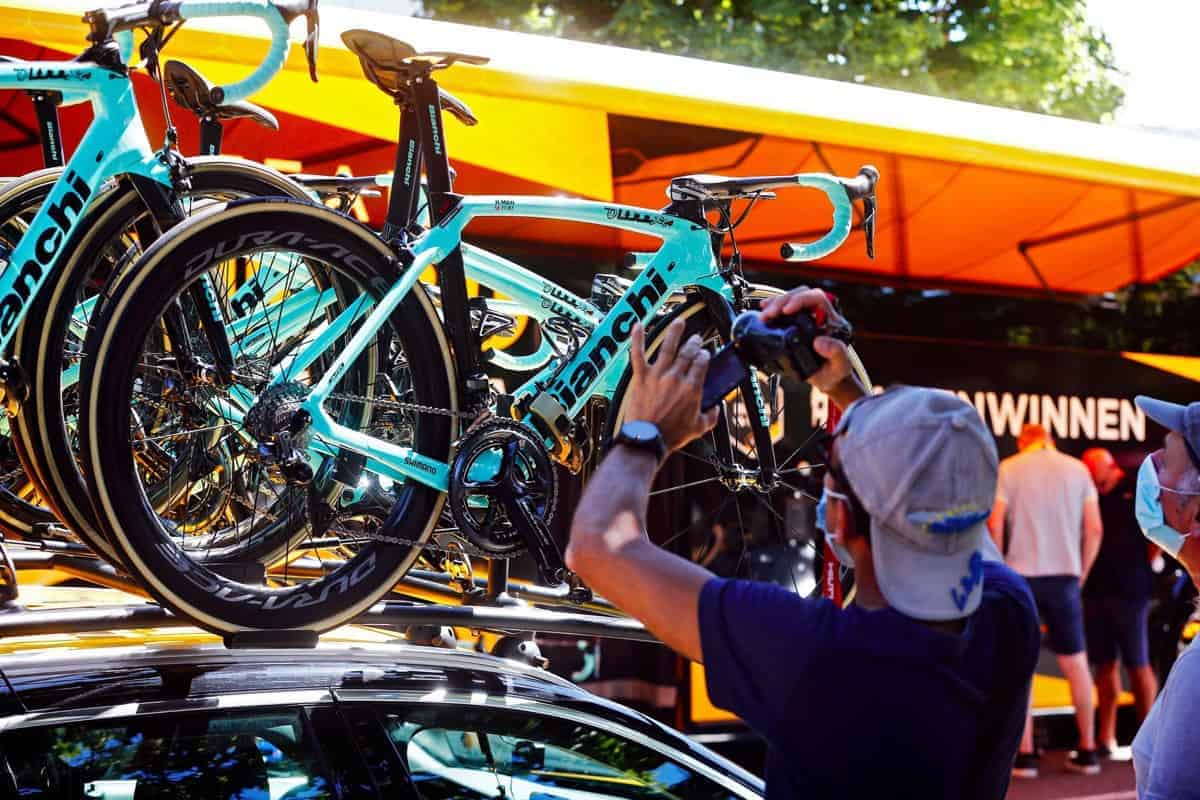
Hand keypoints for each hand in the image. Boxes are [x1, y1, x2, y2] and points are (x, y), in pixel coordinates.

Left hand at [624, 320, 720, 452]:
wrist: (648, 439)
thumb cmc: (672, 435)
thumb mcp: (699, 428)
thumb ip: (712, 416)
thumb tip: (717, 407)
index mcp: (692, 388)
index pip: (702, 363)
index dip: (704, 355)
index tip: (704, 354)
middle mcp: (676, 377)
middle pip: (688, 352)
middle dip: (694, 343)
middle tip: (696, 339)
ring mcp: (657, 375)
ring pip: (668, 347)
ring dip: (675, 332)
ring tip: (679, 322)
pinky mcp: (641, 377)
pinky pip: (638, 354)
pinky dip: (637, 338)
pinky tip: (639, 325)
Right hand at [760, 287, 865, 408]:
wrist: (828, 377)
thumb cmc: (835, 371)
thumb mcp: (840, 365)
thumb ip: (836, 353)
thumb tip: (820, 341)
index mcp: (832, 320)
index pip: (817, 298)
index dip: (801, 300)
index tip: (787, 310)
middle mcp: (820, 314)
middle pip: (801, 294)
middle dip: (782, 301)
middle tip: (769, 314)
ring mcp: (807, 316)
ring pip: (791, 298)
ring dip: (775, 304)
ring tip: (764, 315)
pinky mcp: (796, 322)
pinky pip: (784, 308)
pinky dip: (773, 308)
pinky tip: (764, 312)